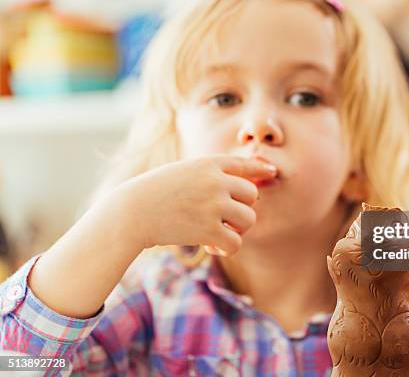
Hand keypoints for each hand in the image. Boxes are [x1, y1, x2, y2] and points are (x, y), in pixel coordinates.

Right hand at [116, 155, 276, 253]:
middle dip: (242, 209)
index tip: (271, 172)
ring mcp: (214, 205)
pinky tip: (212, 248)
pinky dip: (227, 248)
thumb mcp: (183, 173)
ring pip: (249, 219)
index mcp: (209, 164)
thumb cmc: (155, 192)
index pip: (243, 165)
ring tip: (219, 233)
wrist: (132, 211)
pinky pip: (235, 242)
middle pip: (252, 195)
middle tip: (225, 220)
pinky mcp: (208, 229)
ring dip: (238, 230)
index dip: (260, 169)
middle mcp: (216, 181)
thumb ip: (210, 176)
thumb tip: (245, 190)